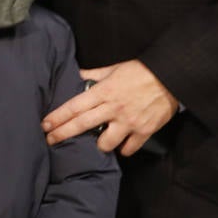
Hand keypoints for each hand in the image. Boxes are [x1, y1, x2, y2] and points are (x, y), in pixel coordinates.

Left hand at [42, 60, 179, 155]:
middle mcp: (113, 108)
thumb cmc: (141, 71)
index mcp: (104, 91)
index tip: (45, 124)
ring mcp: (129, 121)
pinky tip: (121, 146)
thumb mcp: (114, 68)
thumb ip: (94, 75)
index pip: (74, 107)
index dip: (58, 117)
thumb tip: (78, 75)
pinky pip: (129, 148)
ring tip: (97, 143)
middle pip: (82, 124)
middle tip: (50, 140)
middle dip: (63, 134)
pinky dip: (124, 149)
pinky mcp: (144, 130)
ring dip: (99, 145)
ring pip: (106, 142)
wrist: (172, 77)